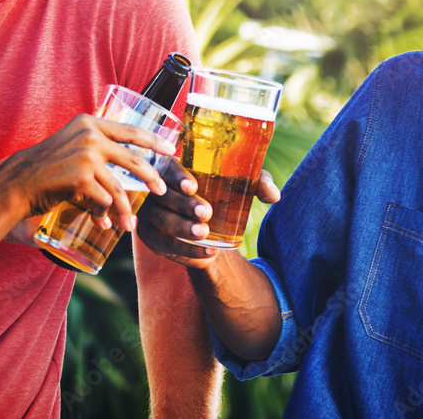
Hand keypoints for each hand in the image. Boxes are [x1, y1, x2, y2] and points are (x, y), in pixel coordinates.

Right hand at [0, 114, 171, 232]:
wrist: (17, 182)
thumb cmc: (46, 167)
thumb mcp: (72, 144)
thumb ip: (96, 144)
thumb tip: (128, 158)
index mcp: (90, 123)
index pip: (131, 130)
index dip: (155, 140)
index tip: (171, 150)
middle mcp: (90, 135)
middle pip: (133, 159)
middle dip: (151, 178)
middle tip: (161, 191)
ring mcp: (86, 155)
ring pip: (118, 187)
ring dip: (126, 209)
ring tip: (129, 225)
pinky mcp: (81, 177)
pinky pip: (103, 200)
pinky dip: (104, 215)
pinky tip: (103, 225)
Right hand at [138, 165, 282, 267]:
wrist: (208, 218)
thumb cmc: (222, 189)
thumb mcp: (241, 182)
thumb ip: (257, 182)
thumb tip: (273, 195)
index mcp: (172, 166)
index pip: (166, 166)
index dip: (176, 176)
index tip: (193, 186)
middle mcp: (154, 188)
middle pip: (161, 196)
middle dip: (182, 206)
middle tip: (206, 214)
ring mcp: (148, 214)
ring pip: (159, 223)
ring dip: (181, 230)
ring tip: (205, 236)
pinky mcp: (150, 236)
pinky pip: (162, 246)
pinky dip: (184, 253)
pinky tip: (206, 256)